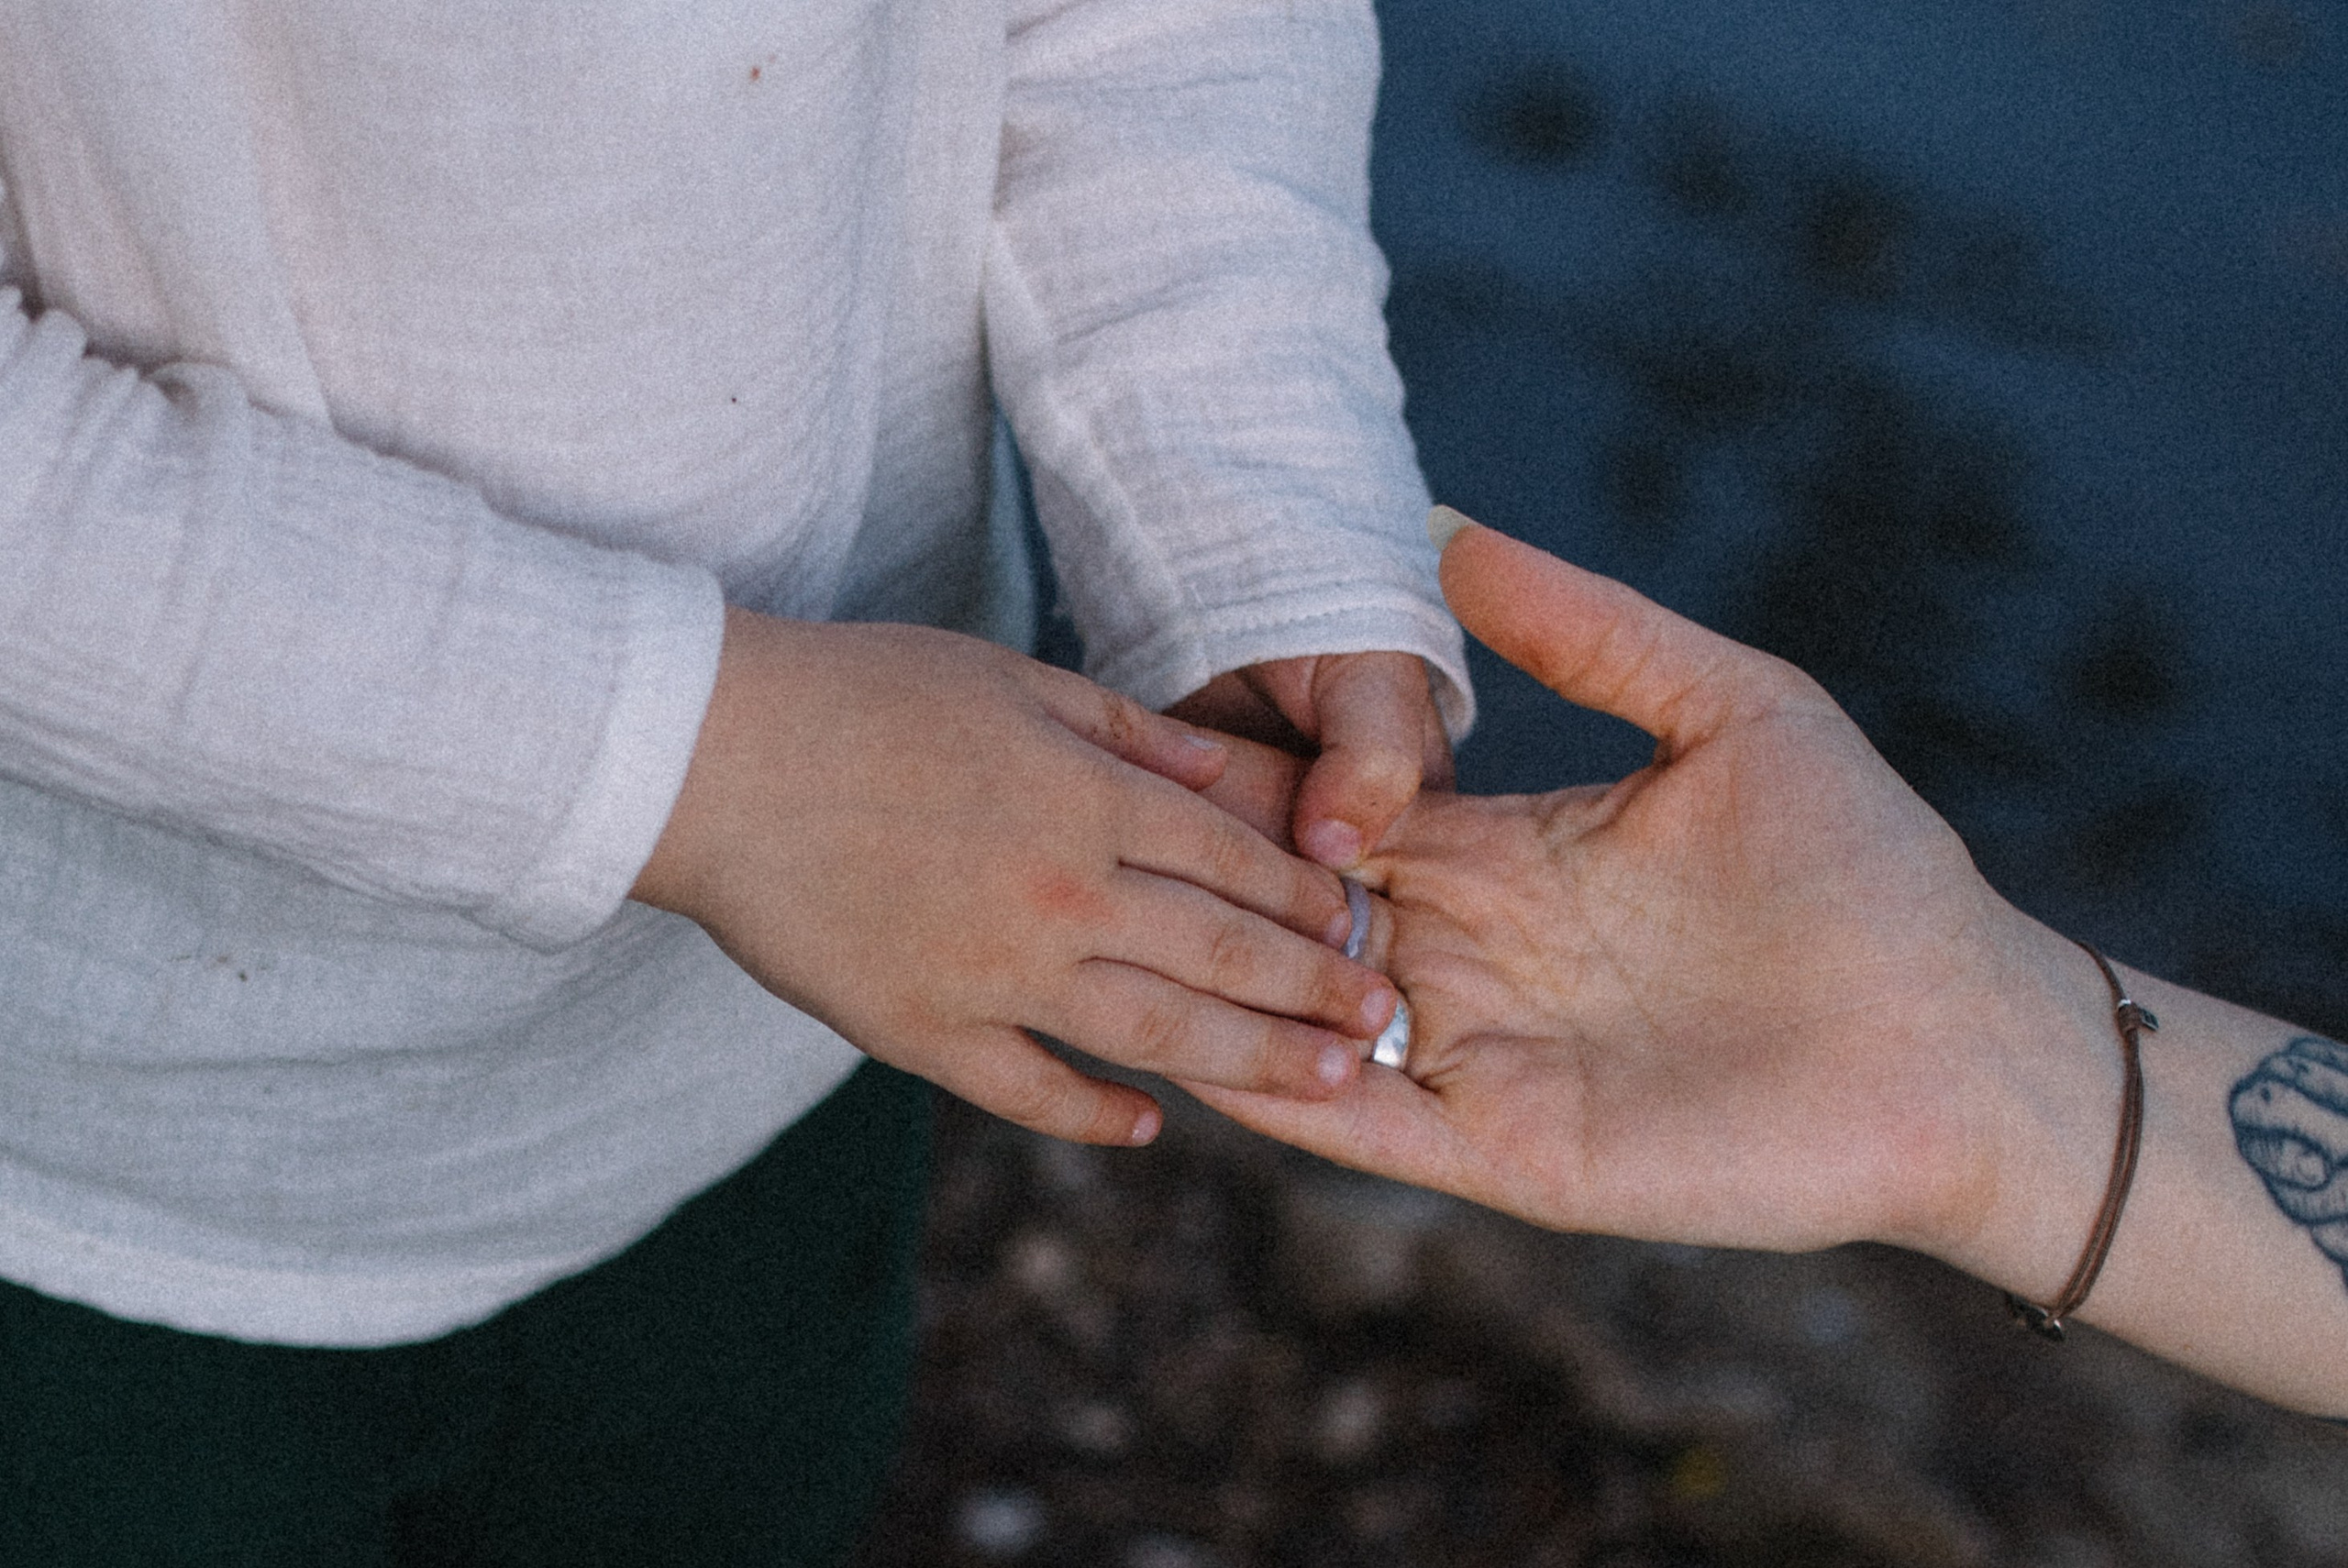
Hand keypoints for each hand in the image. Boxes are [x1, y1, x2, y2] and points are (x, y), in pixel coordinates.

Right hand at [633, 611, 1400, 1145]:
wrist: (715, 758)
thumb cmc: (858, 694)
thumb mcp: (1008, 678)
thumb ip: (1125, 730)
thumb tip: (1221, 771)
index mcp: (1087, 797)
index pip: (1234, 859)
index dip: (1309, 898)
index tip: (1363, 923)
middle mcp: (1061, 893)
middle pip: (1222, 954)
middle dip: (1317, 989)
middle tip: (1388, 1021)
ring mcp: (994, 973)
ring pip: (1154, 1033)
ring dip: (1252, 1061)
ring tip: (1327, 1082)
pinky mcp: (921, 1031)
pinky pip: (1027, 1089)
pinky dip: (1092, 1113)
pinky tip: (1145, 1125)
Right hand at [1193, 521, 2099, 1257]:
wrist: (1960, 1037)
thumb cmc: (1866, 867)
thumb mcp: (1731, 709)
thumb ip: (1592, 629)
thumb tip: (1456, 527)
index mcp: (1507, 853)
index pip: (1343, 814)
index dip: (1259, 780)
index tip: (1163, 734)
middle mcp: (1475, 953)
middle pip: (1302, 914)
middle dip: (1208, 883)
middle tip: (1094, 835)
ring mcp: (1482, 1055)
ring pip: (1309, 1020)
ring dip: (1225, 986)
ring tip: (1111, 941)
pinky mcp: (1508, 1147)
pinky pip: (1368, 1126)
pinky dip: (1285, 1096)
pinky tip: (1203, 1053)